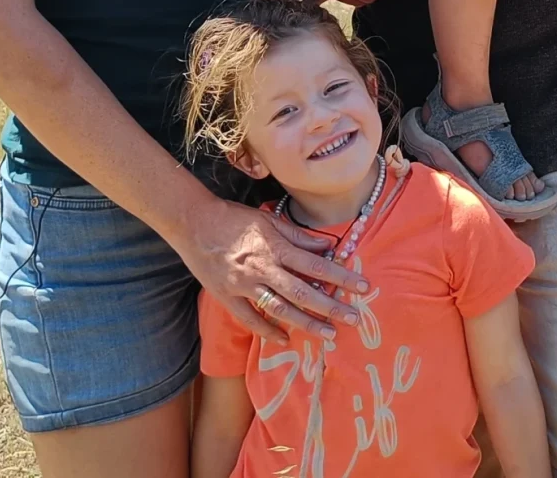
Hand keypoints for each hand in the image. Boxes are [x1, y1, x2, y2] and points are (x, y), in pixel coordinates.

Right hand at [177, 197, 369, 343]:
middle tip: (353, 319)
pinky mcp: (227, 297)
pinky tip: (286, 338)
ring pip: (281, 309)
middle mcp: (263, 268)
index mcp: (276, 247)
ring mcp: (244, 285)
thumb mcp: (268, 219)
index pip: (316, 265)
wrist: (194, 223)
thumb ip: (297, 235)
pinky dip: (269, 331)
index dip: (341, 278)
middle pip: (303, 292)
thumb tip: (326, 247)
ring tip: (329, 334)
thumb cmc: (233, 218)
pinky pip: (251, 319)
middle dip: (331, 307)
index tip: (362, 288)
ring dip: (307, 323)